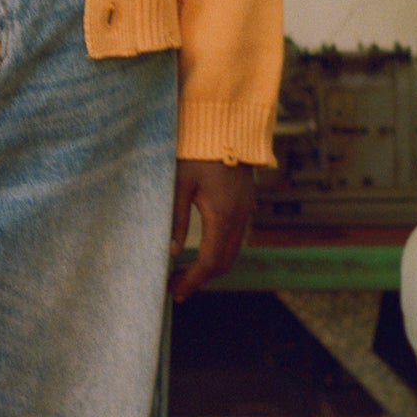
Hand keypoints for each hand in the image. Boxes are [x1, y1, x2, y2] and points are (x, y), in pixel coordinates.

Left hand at [169, 160, 255, 302]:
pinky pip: (235, 238)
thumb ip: (175, 218)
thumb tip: (170, 251)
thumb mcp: (179, 182)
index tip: (175, 292)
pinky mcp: (245, 204)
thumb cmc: (198, 150)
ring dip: (209, 266)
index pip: (210, 261)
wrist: (228, 125)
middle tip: (175, 287)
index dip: (193, 280)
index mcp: (222, 214)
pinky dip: (218, 251)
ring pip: (231, 252)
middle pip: (224, 262)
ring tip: (182, 272)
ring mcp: (246, 210)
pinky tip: (198, 251)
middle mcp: (239, 217)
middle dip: (200, 279)